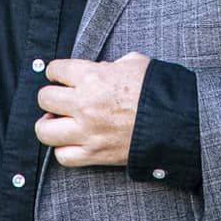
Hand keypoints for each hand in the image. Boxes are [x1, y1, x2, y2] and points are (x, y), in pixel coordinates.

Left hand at [34, 52, 150, 166]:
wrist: (177, 122)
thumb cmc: (157, 90)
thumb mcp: (134, 63)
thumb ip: (110, 66)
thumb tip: (99, 70)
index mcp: (93, 76)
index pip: (54, 70)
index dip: (56, 72)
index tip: (61, 77)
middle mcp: (85, 104)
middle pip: (44, 98)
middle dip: (52, 97)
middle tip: (61, 100)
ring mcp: (87, 132)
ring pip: (44, 130)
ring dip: (49, 125)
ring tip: (59, 122)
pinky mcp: (94, 154)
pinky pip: (62, 156)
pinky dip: (64, 150)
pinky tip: (73, 141)